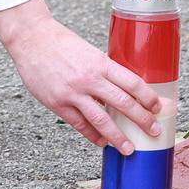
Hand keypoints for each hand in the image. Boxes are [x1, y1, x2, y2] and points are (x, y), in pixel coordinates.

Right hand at [0, 0, 162, 155]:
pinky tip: (101, 142)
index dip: (148, 98)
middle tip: (153, 132)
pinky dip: (93, 136)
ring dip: (118, 138)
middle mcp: (90, 79)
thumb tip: (121, 90)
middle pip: (123, 104)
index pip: (133, 83)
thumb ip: (103, 70)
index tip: (157, 108)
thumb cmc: (60, 42)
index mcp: (101, 63)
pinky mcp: (58, 104)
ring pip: (102, 120)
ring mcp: (73, 93)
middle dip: (142, 120)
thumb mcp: (89, 52)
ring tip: (129, 149)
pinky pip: (80, 125)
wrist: (31, 39)